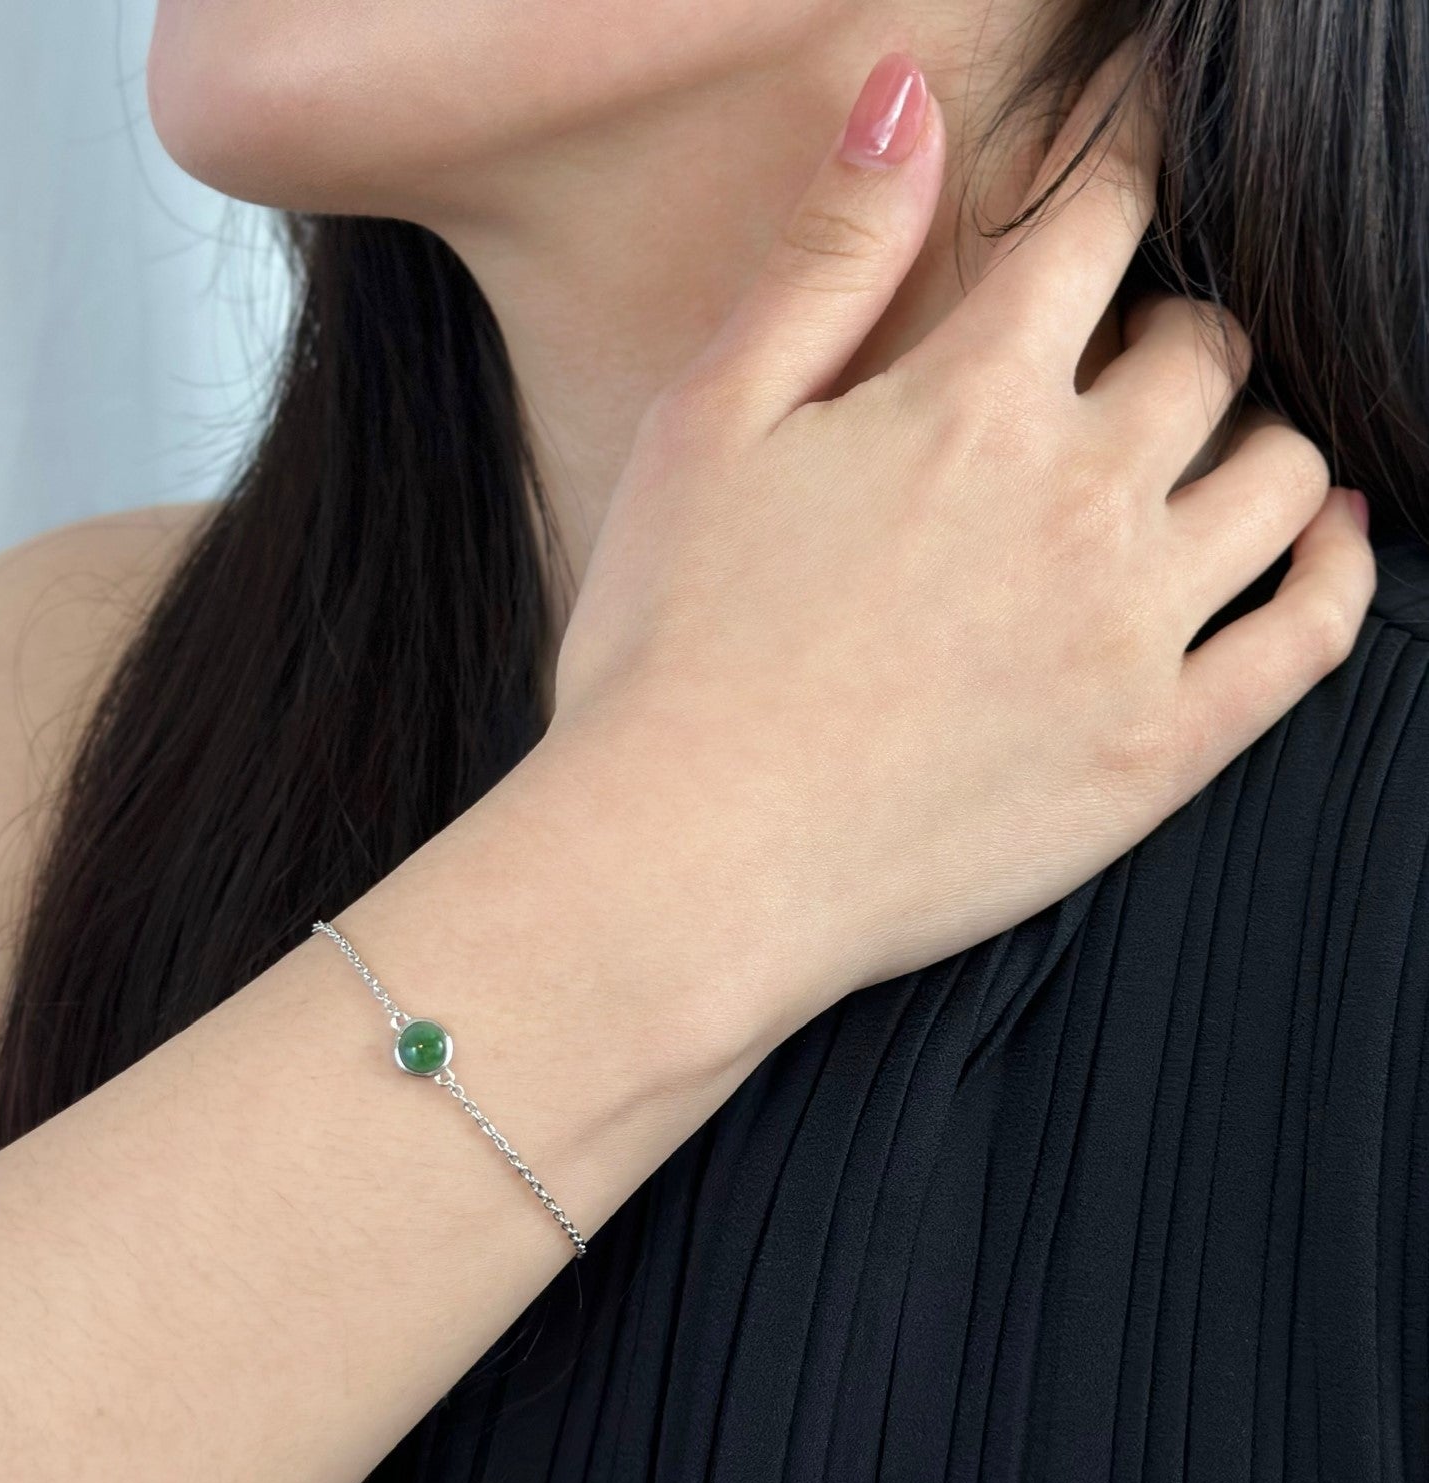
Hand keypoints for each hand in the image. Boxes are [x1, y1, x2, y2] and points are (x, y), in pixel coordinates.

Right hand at [539, 40, 1375, 1035]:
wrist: (687, 859)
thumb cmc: (671, 647)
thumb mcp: (711, 424)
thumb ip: (827, 258)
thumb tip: (906, 98)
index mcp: (969, 402)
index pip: (1093, 236)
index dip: (1111, 184)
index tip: (1119, 178)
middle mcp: (1080, 496)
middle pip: (1202, 353)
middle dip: (1173, 331)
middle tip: (1128, 359)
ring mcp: (1133, 628)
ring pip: (1281, 476)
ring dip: (1257, 438)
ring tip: (1205, 454)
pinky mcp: (1156, 750)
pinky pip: (1309, 636)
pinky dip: (1337, 566)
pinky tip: (1324, 538)